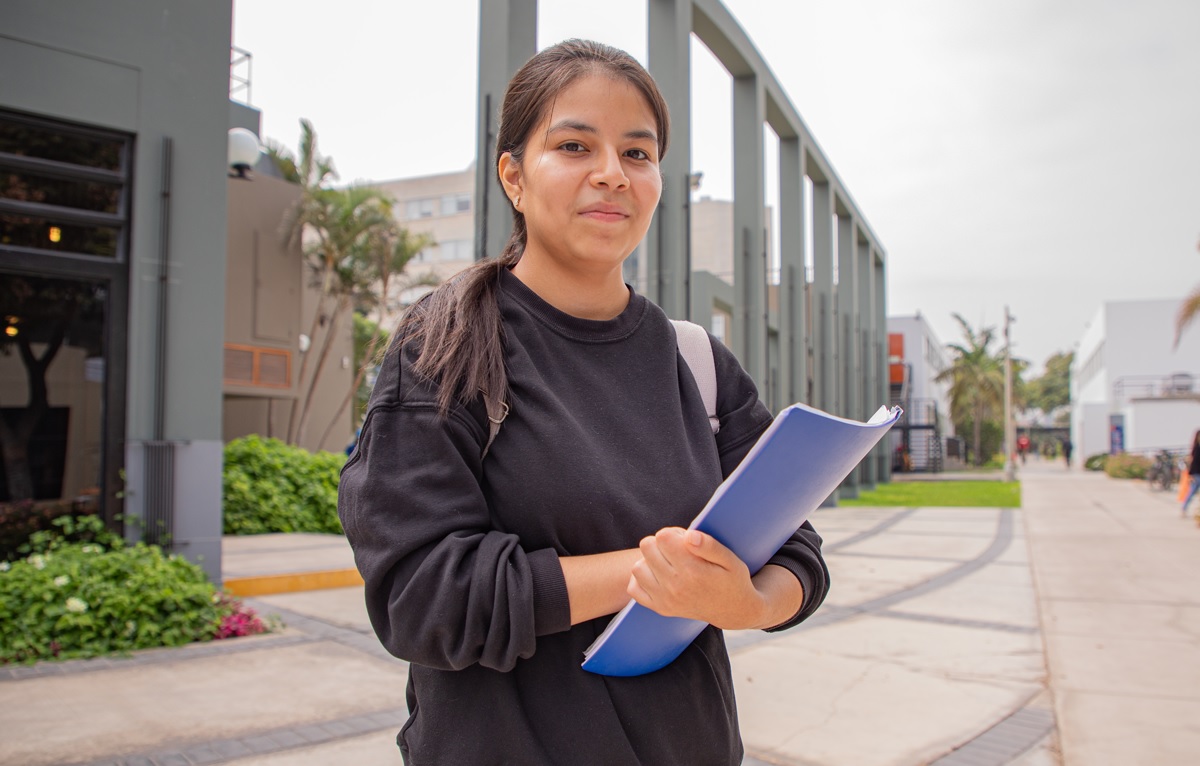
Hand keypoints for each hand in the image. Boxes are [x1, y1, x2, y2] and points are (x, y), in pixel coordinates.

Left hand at [627, 527, 767, 629]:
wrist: (733, 611)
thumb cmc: (732, 580)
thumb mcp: (730, 559)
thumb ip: (710, 545)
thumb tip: (689, 536)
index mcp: (693, 571)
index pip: (663, 537)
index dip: (674, 533)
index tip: (686, 540)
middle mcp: (675, 587)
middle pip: (647, 547)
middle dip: (661, 543)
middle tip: (678, 550)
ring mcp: (665, 600)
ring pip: (637, 567)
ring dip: (650, 560)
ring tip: (669, 563)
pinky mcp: (659, 608)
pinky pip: (633, 588)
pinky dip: (642, 579)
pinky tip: (658, 576)